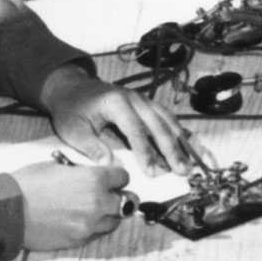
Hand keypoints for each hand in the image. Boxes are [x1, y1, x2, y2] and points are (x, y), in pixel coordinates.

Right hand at [12, 160, 133, 252]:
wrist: (7, 210)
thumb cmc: (28, 183)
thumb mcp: (57, 166)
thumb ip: (82, 172)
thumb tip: (93, 176)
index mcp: (94, 179)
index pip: (123, 178)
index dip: (117, 177)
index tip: (111, 178)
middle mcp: (97, 202)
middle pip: (128, 202)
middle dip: (120, 196)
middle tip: (111, 195)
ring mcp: (90, 224)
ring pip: (116, 221)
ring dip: (109, 214)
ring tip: (95, 209)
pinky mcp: (79, 240)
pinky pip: (98, 234)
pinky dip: (95, 227)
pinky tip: (82, 220)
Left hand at [40, 66, 199, 173]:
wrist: (74, 88)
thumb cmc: (72, 110)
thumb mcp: (73, 129)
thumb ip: (90, 146)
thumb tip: (108, 164)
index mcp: (116, 102)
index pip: (135, 128)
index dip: (144, 151)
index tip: (151, 171)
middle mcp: (134, 98)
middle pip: (158, 124)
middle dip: (171, 149)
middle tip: (182, 170)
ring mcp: (143, 100)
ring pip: (167, 120)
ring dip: (179, 143)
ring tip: (188, 164)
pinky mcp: (147, 105)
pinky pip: (167, 119)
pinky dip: (178, 134)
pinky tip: (187, 148)